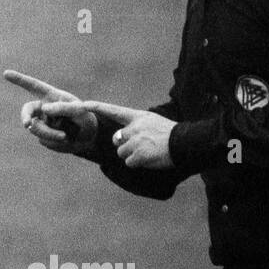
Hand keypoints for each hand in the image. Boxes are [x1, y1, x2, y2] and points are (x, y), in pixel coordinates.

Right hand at [3, 70, 96, 155]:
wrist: (88, 139)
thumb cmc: (85, 119)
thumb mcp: (79, 111)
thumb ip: (63, 107)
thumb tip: (43, 108)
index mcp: (51, 97)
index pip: (34, 86)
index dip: (20, 79)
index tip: (5, 73)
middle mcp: (43, 109)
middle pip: (28, 110)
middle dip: (25, 117)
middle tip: (27, 124)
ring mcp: (42, 122)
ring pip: (36, 128)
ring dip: (49, 133)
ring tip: (65, 137)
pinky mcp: (43, 136)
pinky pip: (44, 140)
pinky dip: (54, 141)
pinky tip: (65, 140)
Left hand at [48, 100, 175, 168]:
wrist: (185, 143)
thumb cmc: (170, 134)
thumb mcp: (152, 122)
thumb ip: (136, 127)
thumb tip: (121, 138)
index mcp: (137, 117)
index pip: (113, 110)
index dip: (97, 107)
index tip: (82, 104)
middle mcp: (134, 127)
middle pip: (116, 140)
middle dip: (124, 146)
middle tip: (142, 146)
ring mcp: (136, 141)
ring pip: (122, 153)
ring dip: (132, 156)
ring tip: (148, 152)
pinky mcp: (139, 154)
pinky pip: (129, 162)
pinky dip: (138, 164)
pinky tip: (150, 159)